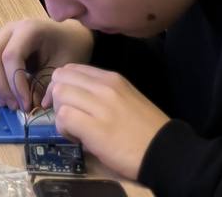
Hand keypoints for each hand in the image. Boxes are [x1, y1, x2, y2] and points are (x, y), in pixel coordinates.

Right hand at [0, 18, 93, 111]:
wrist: (68, 37)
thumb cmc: (68, 50)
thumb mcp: (64, 68)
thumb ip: (48, 86)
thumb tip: (32, 105)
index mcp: (29, 29)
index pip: (10, 55)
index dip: (14, 83)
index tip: (26, 104)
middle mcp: (10, 28)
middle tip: (15, 105)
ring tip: (7, 102)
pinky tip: (0, 92)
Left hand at [44, 64, 168, 180]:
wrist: (165, 152)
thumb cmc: (146, 129)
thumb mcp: (126, 97)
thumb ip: (102, 92)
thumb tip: (78, 96)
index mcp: (112, 78)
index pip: (73, 68)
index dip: (62, 83)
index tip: (64, 100)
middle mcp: (105, 87)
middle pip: (61, 77)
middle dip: (56, 96)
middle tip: (64, 114)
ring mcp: (100, 106)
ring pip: (60, 94)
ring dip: (59, 113)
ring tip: (72, 128)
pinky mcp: (95, 128)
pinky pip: (64, 116)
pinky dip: (63, 128)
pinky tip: (76, 138)